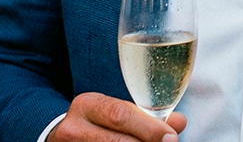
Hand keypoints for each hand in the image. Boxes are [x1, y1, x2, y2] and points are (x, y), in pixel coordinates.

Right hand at [47, 93, 186, 141]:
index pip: (120, 115)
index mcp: (88, 104)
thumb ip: (148, 116)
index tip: (171, 137)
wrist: (62, 136)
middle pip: (114, 140)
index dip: (148, 128)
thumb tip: (179, 122)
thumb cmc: (100, 122)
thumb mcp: (119, 112)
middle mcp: (73, 128)